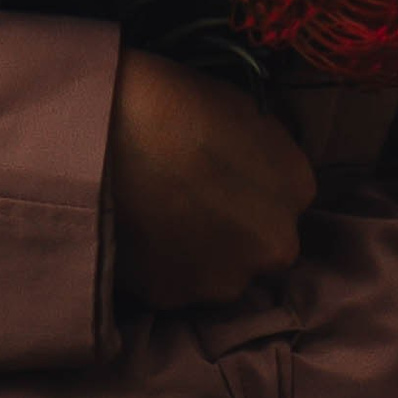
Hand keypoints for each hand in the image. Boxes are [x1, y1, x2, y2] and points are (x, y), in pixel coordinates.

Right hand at [108, 49, 314, 309]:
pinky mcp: (174, 297)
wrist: (101, 131)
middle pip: (259, 242)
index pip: (285, 196)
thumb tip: (255, 167)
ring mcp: (225, 278)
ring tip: (158, 216)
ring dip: (199, 252)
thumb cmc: (172, 100)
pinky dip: (160, 264)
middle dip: (233, 227)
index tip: (221, 173)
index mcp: (295, 188)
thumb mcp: (242, 107)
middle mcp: (274, 245)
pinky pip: (173, 282)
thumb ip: (263, 151)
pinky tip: (137, 231)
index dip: (252, 185)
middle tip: (190, 197)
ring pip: (219, 270)